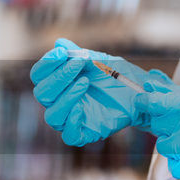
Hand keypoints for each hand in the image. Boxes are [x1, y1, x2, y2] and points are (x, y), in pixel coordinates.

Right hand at [30, 38, 172, 145]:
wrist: (141, 91)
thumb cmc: (116, 74)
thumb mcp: (99, 60)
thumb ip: (78, 54)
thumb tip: (60, 43)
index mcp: (58, 83)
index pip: (39, 75)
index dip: (46, 64)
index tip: (61, 53)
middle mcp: (60, 101)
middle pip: (42, 94)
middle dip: (58, 78)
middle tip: (78, 65)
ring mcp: (71, 118)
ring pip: (52, 116)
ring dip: (65, 98)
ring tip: (85, 83)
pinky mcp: (85, 132)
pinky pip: (69, 136)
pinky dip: (71, 123)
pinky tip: (80, 110)